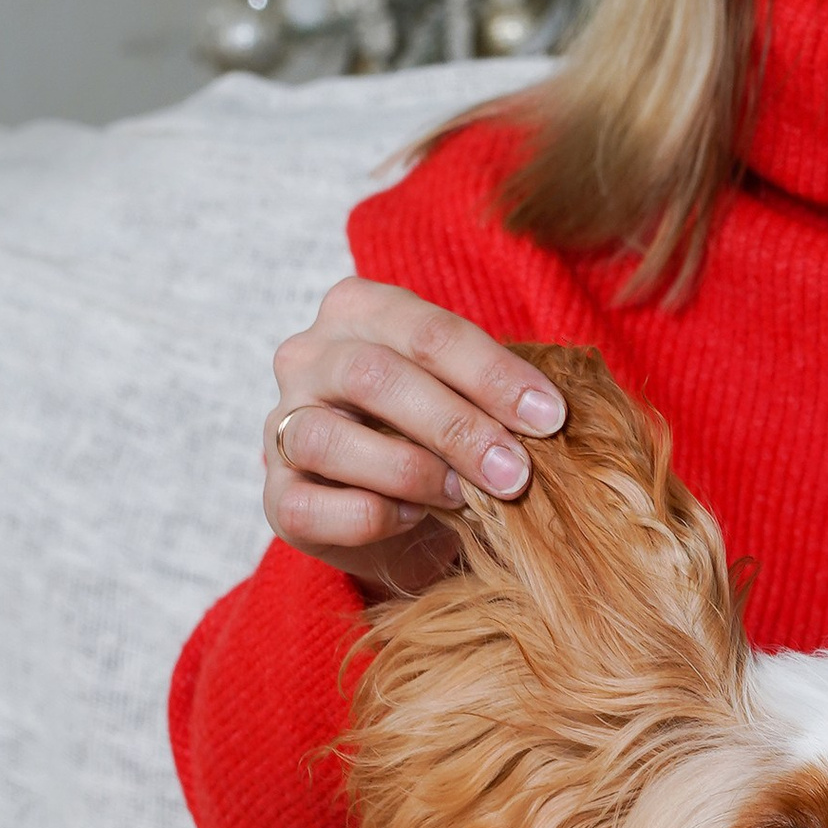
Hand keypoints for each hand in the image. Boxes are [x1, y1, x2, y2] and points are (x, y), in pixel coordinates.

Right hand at [264, 278, 565, 602]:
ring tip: (466, 498)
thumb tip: (550, 419)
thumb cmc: (443, 434)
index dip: (493, 375)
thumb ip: (497, 397)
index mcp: (362, 310)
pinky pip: (310, 506)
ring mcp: (282, 424)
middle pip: (377, 377)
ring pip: (329, 438)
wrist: (402, 509)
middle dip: (456, 427)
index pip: (428, 332)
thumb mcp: (473, 397)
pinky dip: (369, 516)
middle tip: (516, 473)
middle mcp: (309, 356)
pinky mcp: (276, 494)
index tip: (550, 419)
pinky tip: (413, 518)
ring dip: (410, 471)